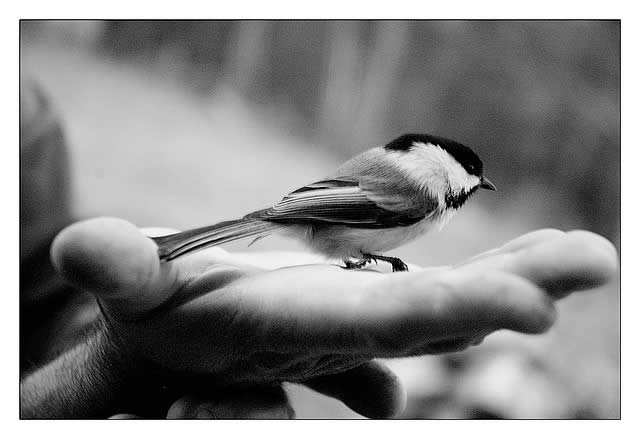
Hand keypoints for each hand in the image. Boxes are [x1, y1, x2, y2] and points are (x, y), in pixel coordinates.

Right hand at [51, 218, 616, 417]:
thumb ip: (119, 273)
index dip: (447, 313)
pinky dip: (483, 271)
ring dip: (517, 273)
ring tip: (588, 255)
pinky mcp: (361, 298)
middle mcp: (339, 327)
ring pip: (447, 295)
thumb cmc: (151, 323)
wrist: (180, 350)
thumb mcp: (129, 295)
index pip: (377, 322)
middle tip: (596, 259)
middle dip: (513, 289)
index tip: (531, 307)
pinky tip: (533, 261)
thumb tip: (86, 250)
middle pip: (437, 308)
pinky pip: (431, 283)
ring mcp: (358, 316)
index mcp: (290, 326)